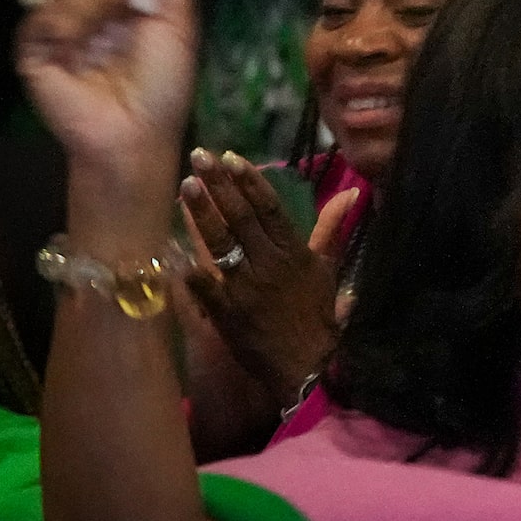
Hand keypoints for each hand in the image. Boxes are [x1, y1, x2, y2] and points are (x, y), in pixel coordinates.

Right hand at [16, 0, 198, 231]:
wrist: (134, 132)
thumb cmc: (163, 81)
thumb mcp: (176, 18)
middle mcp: (90, 2)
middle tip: (127, 12)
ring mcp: (59, 22)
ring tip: (105, 34)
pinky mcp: (34, 47)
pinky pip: (40, 12)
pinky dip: (65, 21)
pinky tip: (80, 44)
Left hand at [180, 153, 347, 407]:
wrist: (305, 363)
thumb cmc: (315, 312)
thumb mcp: (326, 267)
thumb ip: (330, 228)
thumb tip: (351, 191)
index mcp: (294, 252)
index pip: (270, 209)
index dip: (251, 183)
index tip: (232, 158)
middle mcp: (270, 265)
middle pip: (242, 218)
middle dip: (220, 186)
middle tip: (200, 157)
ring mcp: (246, 288)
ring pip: (221, 244)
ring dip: (202, 214)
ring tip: (185, 186)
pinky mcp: (226, 312)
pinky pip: (203, 287)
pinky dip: (188, 270)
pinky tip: (170, 248)